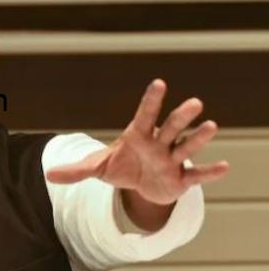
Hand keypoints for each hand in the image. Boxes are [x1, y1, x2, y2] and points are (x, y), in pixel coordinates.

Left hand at [46, 79, 228, 205]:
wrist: (140, 187)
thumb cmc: (122, 167)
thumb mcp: (97, 168)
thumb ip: (76, 170)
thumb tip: (48, 174)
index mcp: (138, 135)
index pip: (145, 115)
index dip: (151, 101)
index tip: (159, 83)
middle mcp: (159, 144)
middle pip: (171, 127)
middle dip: (181, 116)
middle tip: (195, 102)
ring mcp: (172, 160)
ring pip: (187, 146)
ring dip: (198, 138)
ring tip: (211, 125)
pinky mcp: (181, 180)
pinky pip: (197, 175)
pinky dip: (209, 172)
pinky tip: (224, 166)